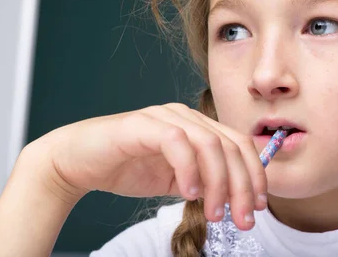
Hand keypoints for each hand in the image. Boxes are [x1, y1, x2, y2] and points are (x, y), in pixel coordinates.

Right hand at [26, 103, 266, 229]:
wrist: (78, 162)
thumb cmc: (127, 168)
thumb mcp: (176, 180)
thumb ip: (204, 182)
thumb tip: (235, 199)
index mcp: (198, 127)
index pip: (239, 145)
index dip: (255, 174)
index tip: (259, 206)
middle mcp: (186, 117)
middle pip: (230, 146)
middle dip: (243, 185)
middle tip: (244, 219)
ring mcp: (165, 118)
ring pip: (209, 143)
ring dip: (218, 182)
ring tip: (215, 213)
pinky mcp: (143, 125)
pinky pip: (176, 142)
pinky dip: (189, 169)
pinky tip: (189, 194)